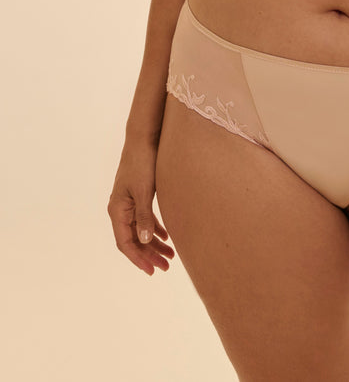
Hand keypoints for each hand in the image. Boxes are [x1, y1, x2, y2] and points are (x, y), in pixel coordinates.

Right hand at [108, 141, 174, 275]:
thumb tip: (144, 240)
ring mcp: (128, 202)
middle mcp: (120, 209)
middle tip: (166, 267)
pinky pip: (144, 219)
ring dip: (153, 244)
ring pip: (140, 230)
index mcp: (117, 210)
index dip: (138, 258)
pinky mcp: (138, 195)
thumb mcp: (144, 191)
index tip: (152, 270)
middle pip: (133, 240)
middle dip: (149, 255)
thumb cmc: (142, 163)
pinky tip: (167, 237)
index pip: (125, 243)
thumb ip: (144, 216)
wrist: (144, 139)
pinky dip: (155, 229)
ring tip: (170, 256)